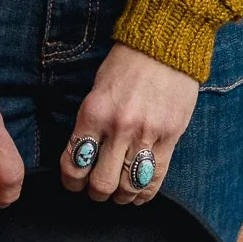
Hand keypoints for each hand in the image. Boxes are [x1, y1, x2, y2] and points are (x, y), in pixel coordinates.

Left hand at [61, 42, 198, 206]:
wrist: (165, 44)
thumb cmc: (127, 63)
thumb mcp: (98, 88)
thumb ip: (91, 122)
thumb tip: (83, 155)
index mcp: (94, 113)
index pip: (74, 164)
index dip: (71, 182)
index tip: (74, 184)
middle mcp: (118, 127)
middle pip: (101, 183)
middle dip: (95, 194)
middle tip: (97, 192)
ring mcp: (147, 134)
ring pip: (129, 186)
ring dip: (121, 197)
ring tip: (119, 195)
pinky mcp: (171, 137)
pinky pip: (156, 177)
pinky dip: (145, 193)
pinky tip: (140, 194)